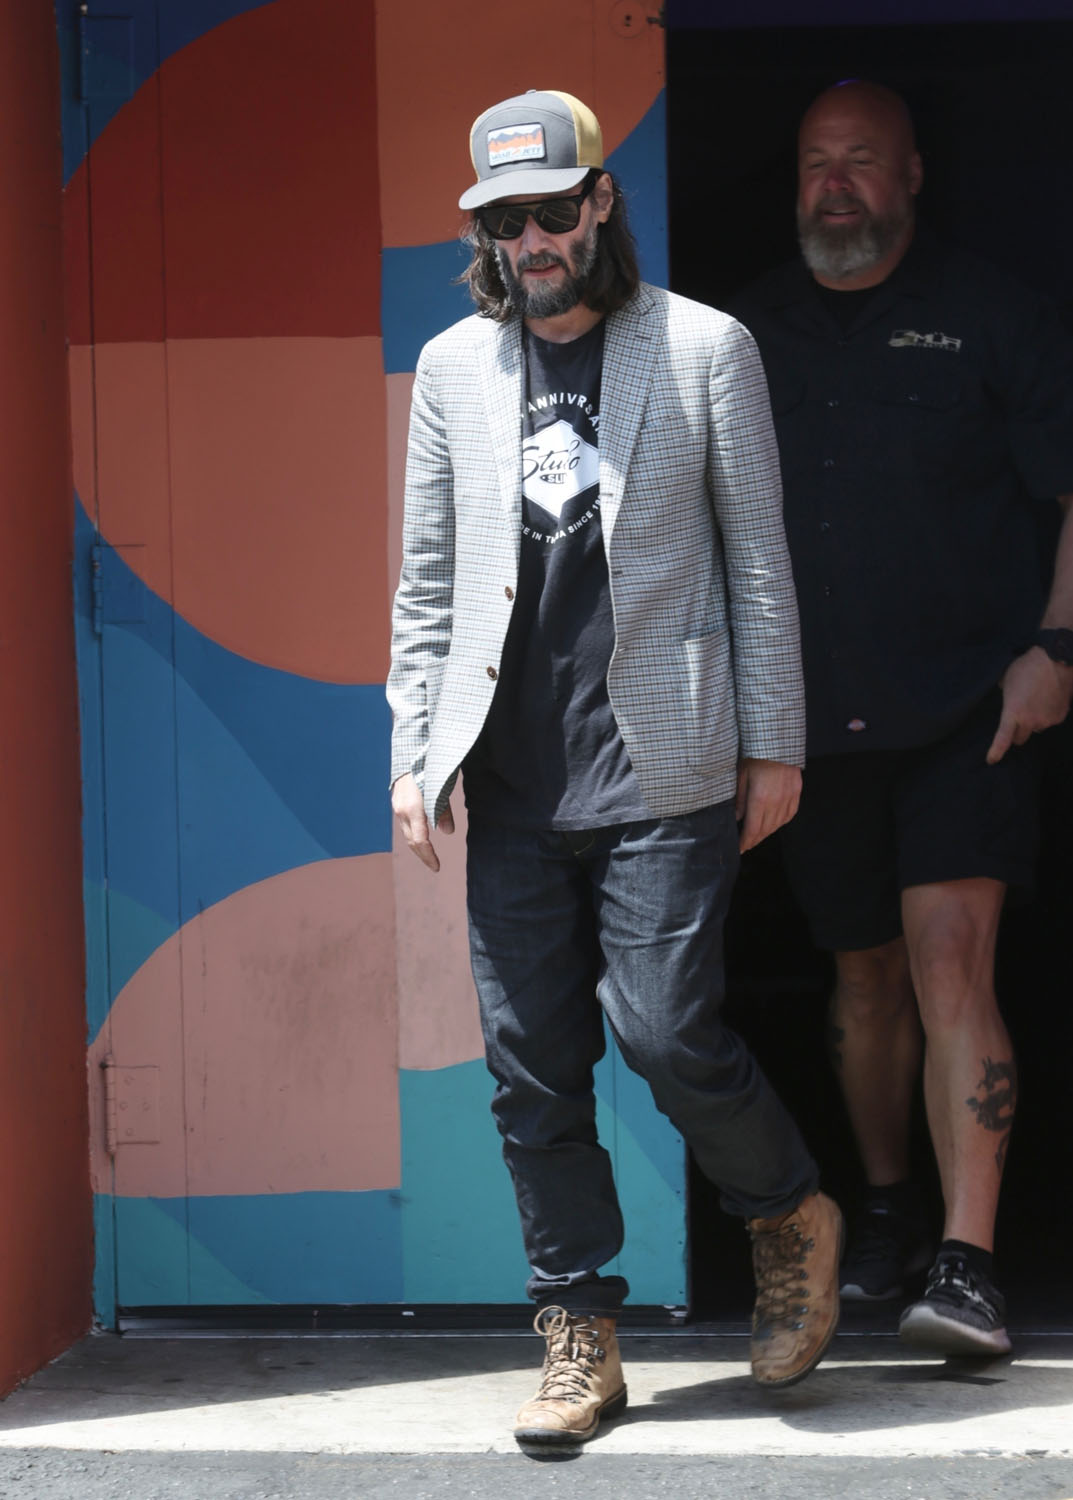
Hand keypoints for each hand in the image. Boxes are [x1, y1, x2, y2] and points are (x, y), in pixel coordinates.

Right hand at [391, 772, 454, 871]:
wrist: (410, 749)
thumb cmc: (430, 767)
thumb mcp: (442, 789)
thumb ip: (444, 811)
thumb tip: (448, 832)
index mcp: (413, 809)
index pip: (421, 841)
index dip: (429, 856)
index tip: (437, 867)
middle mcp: (402, 810)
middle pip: (412, 841)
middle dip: (423, 855)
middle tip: (434, 865)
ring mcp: (397, 805)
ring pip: (407, 832)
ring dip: (418, 845)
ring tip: (429, 854)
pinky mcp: (397, 800)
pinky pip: (405, 823)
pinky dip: (414, 833)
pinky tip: (422, 835)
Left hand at [735, 758, 801, 852]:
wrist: (778, 740)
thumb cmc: (755, 755)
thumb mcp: (740, 775)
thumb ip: (739, 800)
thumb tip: (736, 818)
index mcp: (760, 799)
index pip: (752, 830)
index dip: (745, 842)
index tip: (739, 848)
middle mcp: (776, 802)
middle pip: (765, 830)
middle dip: (754, 840)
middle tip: (745, 845)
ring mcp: (789, 797)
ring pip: (777, 824)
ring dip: (766, 833)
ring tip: (757, 836)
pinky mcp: (796, 792)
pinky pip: (789, 814)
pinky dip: (780, 822)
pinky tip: (773, 824)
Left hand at [986, 647, 1072, 763]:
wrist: (1056, 660)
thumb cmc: (1027, 666)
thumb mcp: (1006, 679)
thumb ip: (1004, 694)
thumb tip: (1005, 696)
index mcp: (1013, 712)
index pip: (1003, 738)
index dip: (996, 751)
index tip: (991, 760)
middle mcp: (1030, 721)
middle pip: (1020, 739)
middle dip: (1017, 732)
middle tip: (1018, 716)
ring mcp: (1046, 721)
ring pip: (1036, 729)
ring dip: (1033, 721)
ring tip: (1035, 700)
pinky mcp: (1059, 717)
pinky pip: (1049, 721)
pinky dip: (1047, 714)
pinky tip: (1047, 698)